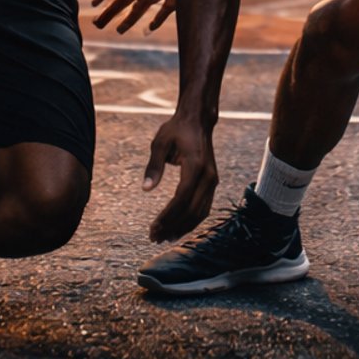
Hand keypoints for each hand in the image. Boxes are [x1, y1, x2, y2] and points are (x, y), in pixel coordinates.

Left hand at [142, 112, 217, 241]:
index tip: (153, 228)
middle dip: (173, 226)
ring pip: (200, 212)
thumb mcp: (160, 143)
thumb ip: (153, 166)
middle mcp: (208, 176)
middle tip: (155, 237)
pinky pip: (204, 207)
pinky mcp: (212, 182)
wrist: (198, 120)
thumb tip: (146, 189)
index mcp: (195, 166)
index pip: (181, 199)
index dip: (167, 216)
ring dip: (183, 227)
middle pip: (191, 210)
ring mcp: (212, 180)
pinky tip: (179, 227)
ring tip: (166, 237)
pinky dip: (192, 220)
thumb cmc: (176, 129)